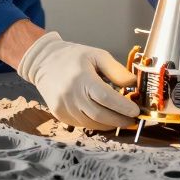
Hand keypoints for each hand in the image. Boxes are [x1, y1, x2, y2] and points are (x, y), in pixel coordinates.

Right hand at [16, 32, 139, 129]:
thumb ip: (116, 70)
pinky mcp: (59, 114)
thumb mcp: (97, 55)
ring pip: (91, 123)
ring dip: (108, 124)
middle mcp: (71, 95)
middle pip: (100, 115)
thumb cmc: (73, 57)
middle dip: (119, 120)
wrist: (43, 61)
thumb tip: (134, 84)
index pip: (105, 97)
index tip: (136, 111)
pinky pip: (81, 124)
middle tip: (132, 120)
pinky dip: (95, 123)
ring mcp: (63, 107)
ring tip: (120, 119)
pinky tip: (103, 117)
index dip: (123, 107)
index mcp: (82, 78)